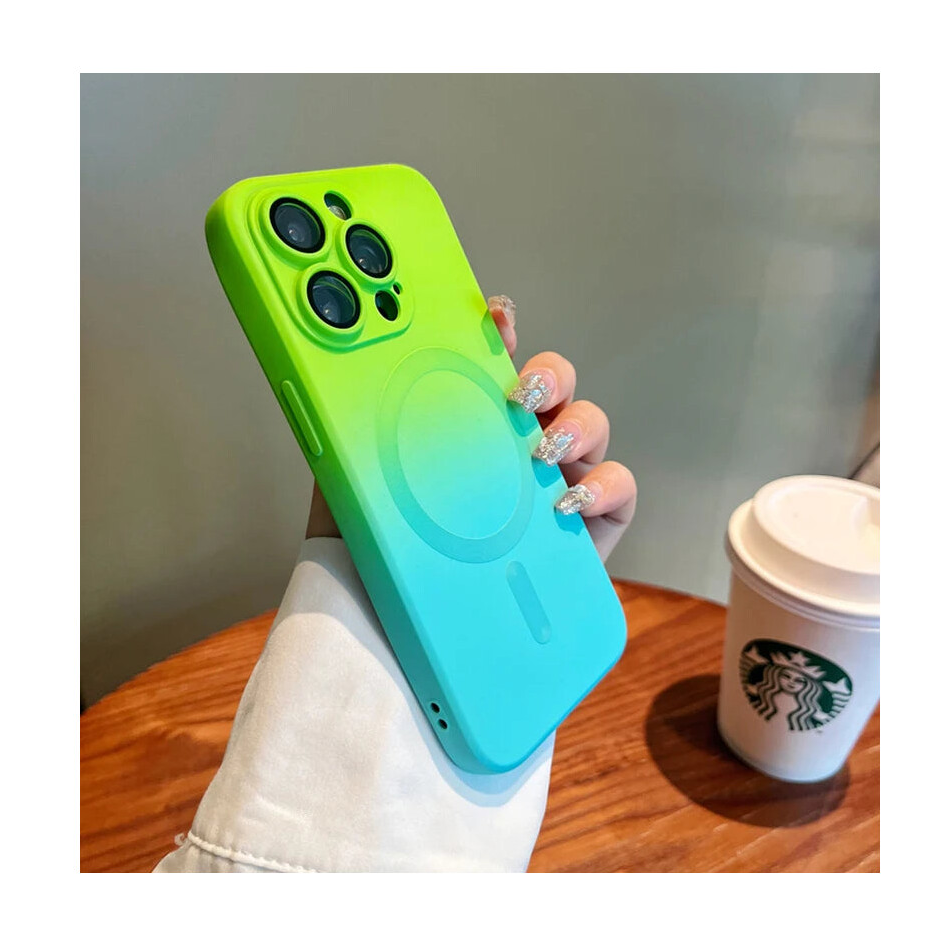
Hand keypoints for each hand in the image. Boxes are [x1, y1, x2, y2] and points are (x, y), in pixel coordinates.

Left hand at [307, 294, 636, 560]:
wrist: (401, 635)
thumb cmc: (378, 558)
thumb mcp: (355, 485)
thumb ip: (354, 433)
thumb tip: (331, 379)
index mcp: (470, 427)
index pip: (493, 362)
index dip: (501, 330)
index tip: (495, 316)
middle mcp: (517, 446)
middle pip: (553, 383)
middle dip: (547, 374)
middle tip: (521, 393)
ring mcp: (556, 482)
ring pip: (591, 424)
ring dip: (577, 424)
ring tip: (543, 451)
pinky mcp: (590, 527)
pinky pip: (620, 487)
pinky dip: (604, 484)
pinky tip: (569, 500)